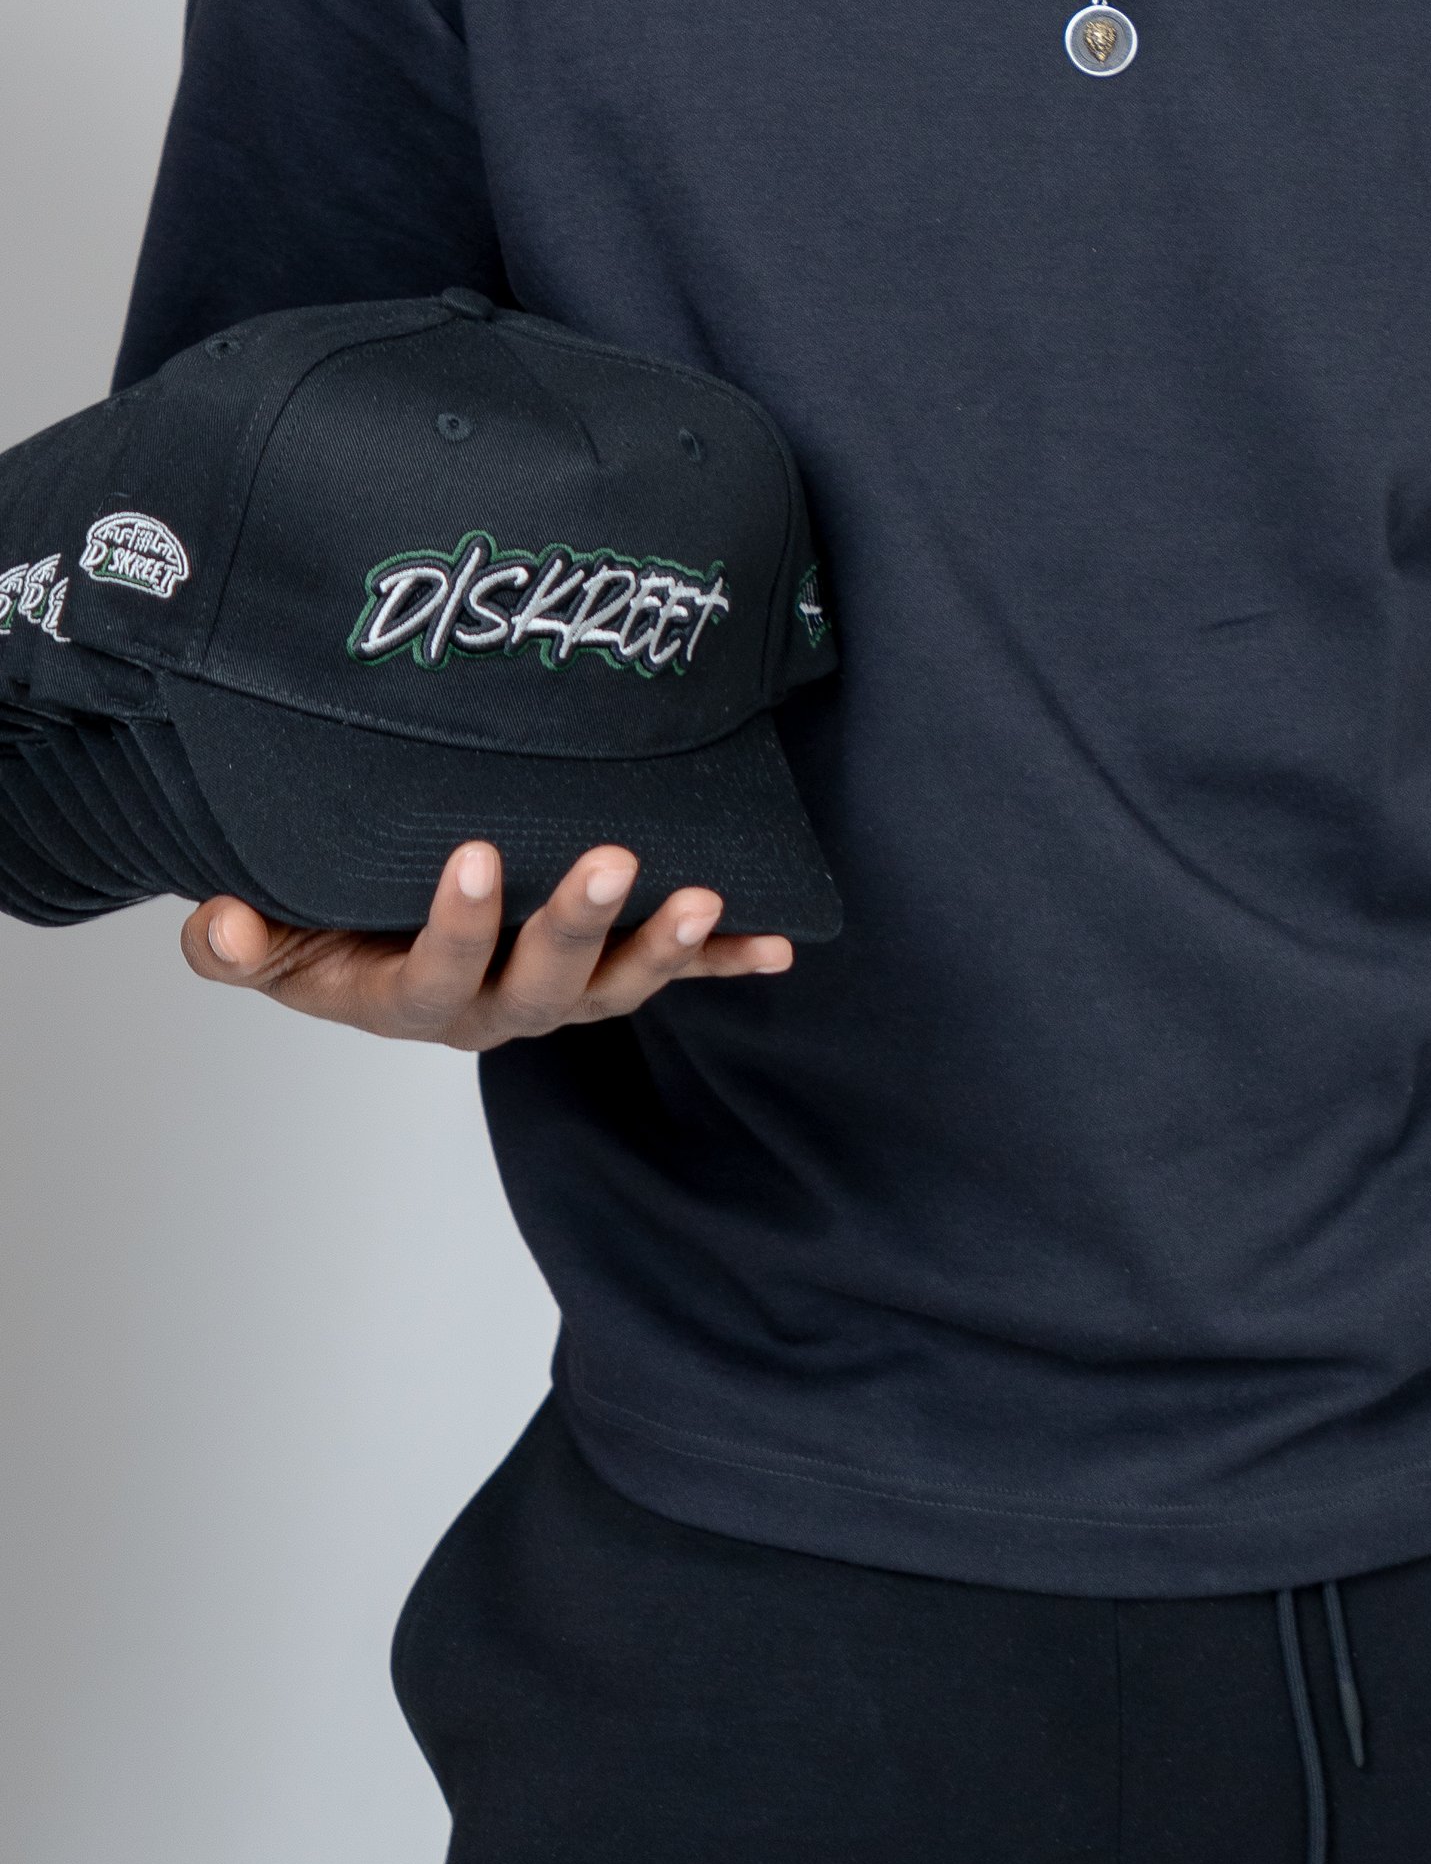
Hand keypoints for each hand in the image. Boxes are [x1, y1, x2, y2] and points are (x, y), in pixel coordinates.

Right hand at [178, 839, 792, 1051]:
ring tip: (707, 900)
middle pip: (545, 983)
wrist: (366, 945)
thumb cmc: (316, 935)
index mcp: (412, 1001)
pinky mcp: (607, 973)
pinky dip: (725, 963)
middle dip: (580, 924)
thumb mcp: (262, 944)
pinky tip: (777, 949)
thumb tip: (220, 926)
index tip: (474, 855)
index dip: (458, 925)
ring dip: (669, 948)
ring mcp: (561, 993)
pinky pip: (677, 977)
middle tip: (611, 860)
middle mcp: (498, 1008)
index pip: (437, 975)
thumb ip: (235, 945)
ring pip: (619, 984)